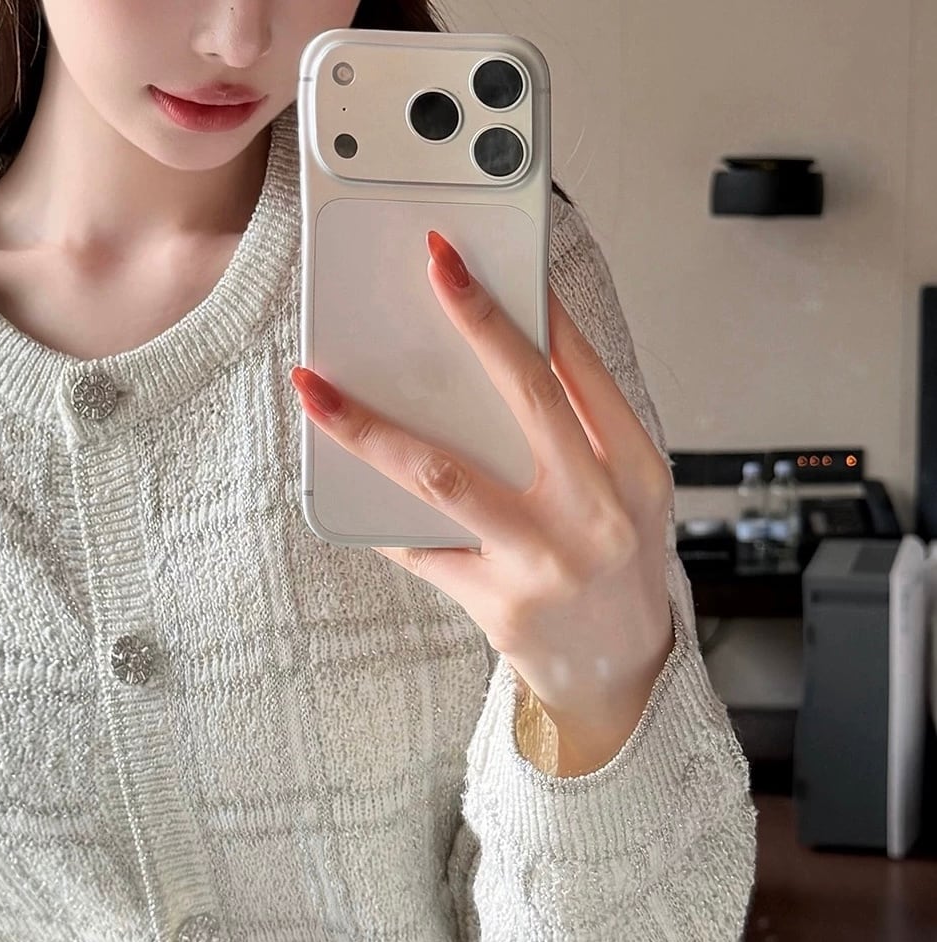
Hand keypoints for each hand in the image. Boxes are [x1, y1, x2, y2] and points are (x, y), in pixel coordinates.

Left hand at [290, 230, 675, 773]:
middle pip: (525, 396)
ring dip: (369, 427)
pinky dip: (376, 511)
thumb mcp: (623, 493)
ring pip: (442, 473)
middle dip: (477, 322)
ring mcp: (543, 559)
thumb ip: (574, 433)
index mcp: (634, 468)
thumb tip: (490, 360)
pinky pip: (418, 544)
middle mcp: (595, 509)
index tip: (477, 261)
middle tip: (430, 269)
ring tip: (317, 390)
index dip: (527, 308)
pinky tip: (340, 482)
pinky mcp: (496, 600)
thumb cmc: (617, 566)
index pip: (580, 368)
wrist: (622, 670)